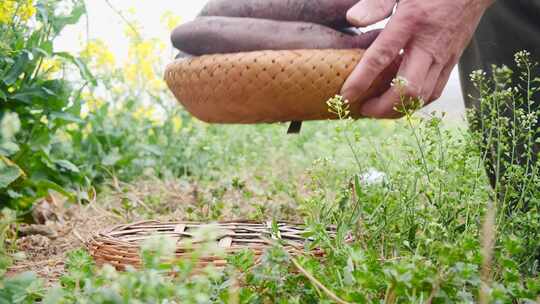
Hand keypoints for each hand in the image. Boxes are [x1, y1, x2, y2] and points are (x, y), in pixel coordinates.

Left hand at [341, 0, 493, 117]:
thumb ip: (376, 3)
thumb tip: (352, 19)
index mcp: (410, 22)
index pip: (381, 58)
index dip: (361, 81)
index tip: (345, 96)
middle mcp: (429, 45)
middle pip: (406, 89)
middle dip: (381, 107)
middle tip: (362, 108)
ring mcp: (444, 57)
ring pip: (421, 96)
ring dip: (397, 109)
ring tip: (376, 109)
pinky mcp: (452, 63)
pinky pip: (433, 92)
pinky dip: (413, 103)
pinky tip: (398, 103)